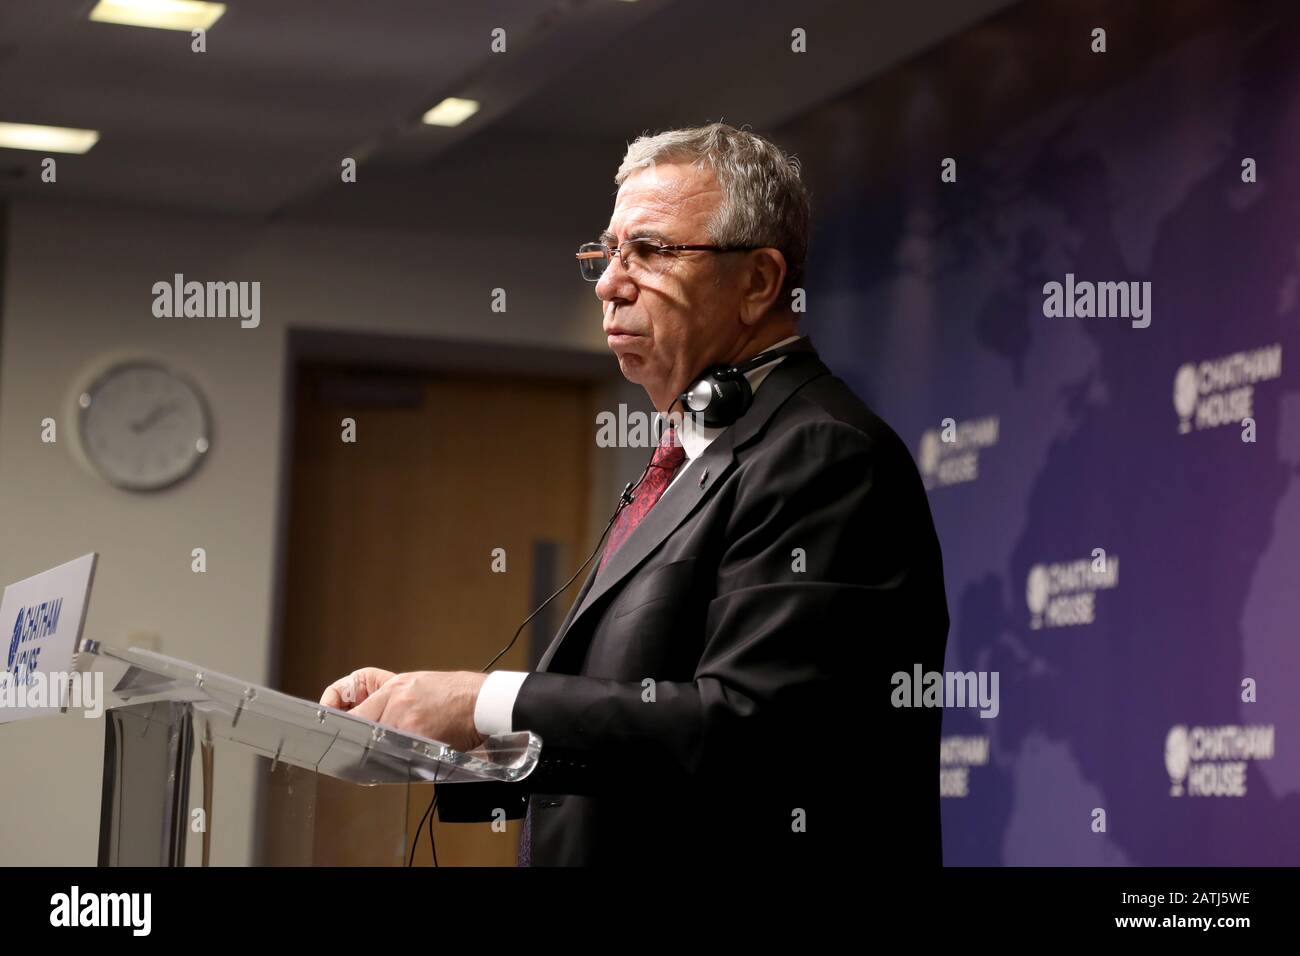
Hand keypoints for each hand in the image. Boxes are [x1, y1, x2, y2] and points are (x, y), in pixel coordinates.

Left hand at [323, 669, 487, 753]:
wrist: (483, 703)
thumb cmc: (455, 693)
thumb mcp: (416, 683)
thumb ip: (390, 697)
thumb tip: (366, 716)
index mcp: (396, 687)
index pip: (354, 710)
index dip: (337, 719)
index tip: (331, 724)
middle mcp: (398, 704)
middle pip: (359, 729)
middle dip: (352, 740)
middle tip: (344, 751)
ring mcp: (408, 724)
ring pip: (375, 746)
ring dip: (374, 754)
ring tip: (377, 757)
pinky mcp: (420, 742)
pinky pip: (398, 757)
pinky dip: (396, 762)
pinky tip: (402, 761)